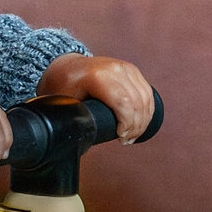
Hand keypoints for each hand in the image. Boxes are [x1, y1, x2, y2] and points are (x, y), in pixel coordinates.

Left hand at [37, 54, 155, 143]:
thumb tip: (80, 145)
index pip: (124, 103)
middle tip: (127, 140)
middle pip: (137, 102)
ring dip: (143, 120)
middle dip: (136, 126)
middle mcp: (114, 69)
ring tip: (132, 135)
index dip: (127, 124)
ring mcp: (124, 67)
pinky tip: (140, 122)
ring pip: (145, 98)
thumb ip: (73, 122)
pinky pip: (147, 92)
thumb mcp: (65, 103)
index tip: (120, 137)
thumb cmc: (64, 84)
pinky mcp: (131, 70)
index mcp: (97, 77)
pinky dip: (147, 110)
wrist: (67, 66)